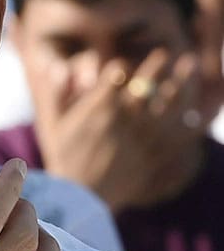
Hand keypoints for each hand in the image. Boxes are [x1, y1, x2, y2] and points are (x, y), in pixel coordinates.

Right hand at [37, 50, 203, 211]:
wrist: (81, 196)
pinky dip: (191, 116)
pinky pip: (180, 131)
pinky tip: (194, 106)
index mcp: (98, 107)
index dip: (120, 67)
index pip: (118, 72)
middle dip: (156, 64)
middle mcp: (124, 117)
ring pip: (170, 101)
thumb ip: (58, 93)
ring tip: (188, 66)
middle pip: (147, 81)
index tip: (121, 68)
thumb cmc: (65, 158)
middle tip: (164, 54)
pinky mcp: (155, 154)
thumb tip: (58, 66)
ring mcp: (143, 136)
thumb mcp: (54, 124)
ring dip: (181, 81)